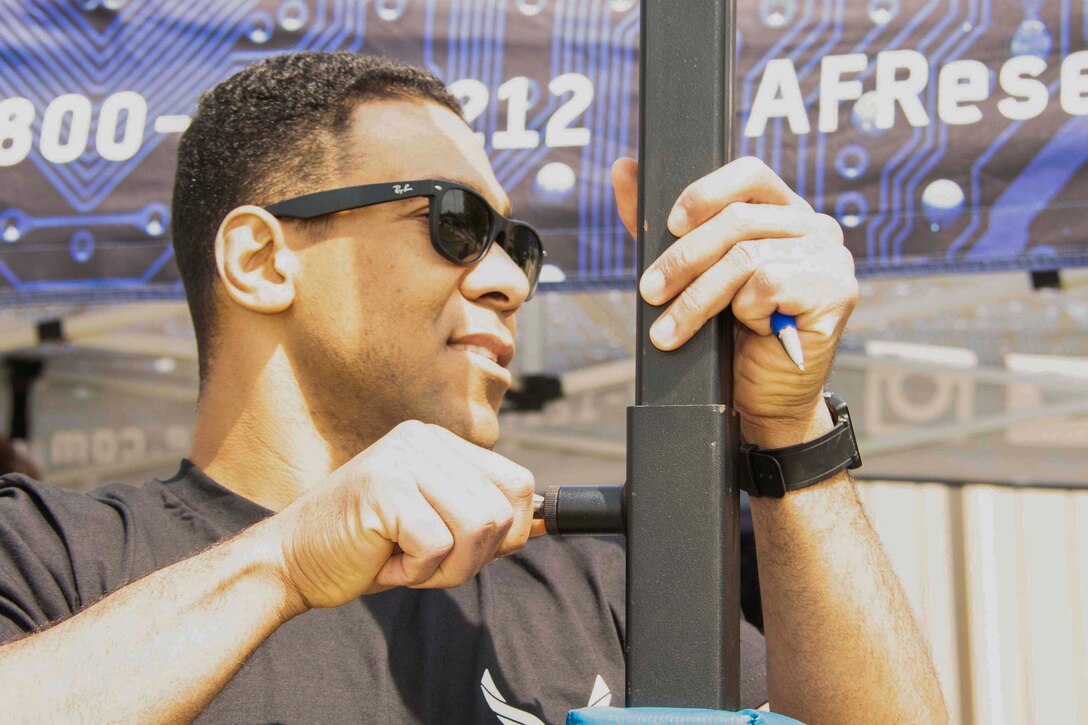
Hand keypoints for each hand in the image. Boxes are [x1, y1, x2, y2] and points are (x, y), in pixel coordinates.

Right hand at [268, 420, 541, 610]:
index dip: (508, 531)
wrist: (290, 563)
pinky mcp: (385, 487)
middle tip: (426, 561)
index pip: (518, 483)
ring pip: (478, 527)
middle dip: (473, 557)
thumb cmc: (364, 549)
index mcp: (438, 442)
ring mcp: (402, 458)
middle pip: (503, 510)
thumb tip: (545, 522)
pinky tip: (383, 561)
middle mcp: (422, 439)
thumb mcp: (436, 524)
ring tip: (406, 560)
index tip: (467, 551)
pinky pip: (439, 545)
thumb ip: (483, 516)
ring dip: (447, 567)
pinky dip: (418, 571)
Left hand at [611, 156, 858, 446]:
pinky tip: (748, 330)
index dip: (706, 192)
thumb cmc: (732, 338)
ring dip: (697, 298)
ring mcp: (831, 256)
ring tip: (668, 331)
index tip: (669, 226)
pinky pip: (770, 285)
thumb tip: (623, 169)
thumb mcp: (693, 277)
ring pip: (745, 257)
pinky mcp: (837, 290)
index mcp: (783, 213)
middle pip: (738, 219)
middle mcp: (814, 227)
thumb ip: (663, 228)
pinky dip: (746, 311)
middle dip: (683, 260)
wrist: (764, 401)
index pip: (749, 173)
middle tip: (649, 293)